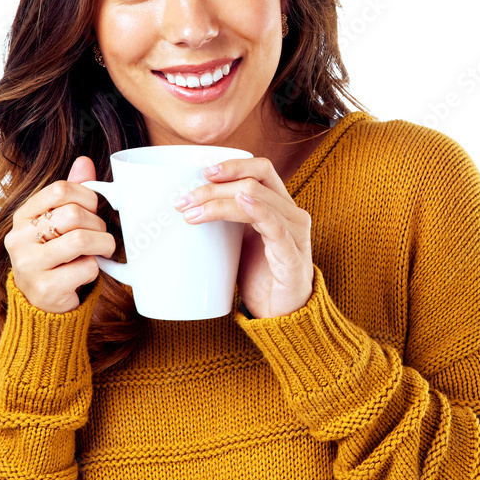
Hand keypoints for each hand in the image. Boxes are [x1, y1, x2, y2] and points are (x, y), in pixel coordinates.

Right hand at [3, 157, 115, 313]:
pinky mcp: (44, 288)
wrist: (41, 302)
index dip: (86, 196)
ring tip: (102, 249)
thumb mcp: (59, 222)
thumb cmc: (55, 256)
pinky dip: (95, 269)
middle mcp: (19, 238)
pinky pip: (84, 268)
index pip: (59, 190)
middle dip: (97, 224)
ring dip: (102, 244)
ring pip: (80, 240)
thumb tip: (84, 162)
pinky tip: (86, 271)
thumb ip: (71, 192)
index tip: (94, 209)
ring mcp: (28, 264)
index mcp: (23, 216)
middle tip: (100, 234)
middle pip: (72, 214)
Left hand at [173, 158, 313, 318]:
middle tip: (184, 200)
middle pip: (253, 182)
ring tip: (192, 213)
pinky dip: (258, 211)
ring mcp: (295, 233)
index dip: (233, 165)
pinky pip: (276, 227)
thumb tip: (184, 206)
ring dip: (220, 202)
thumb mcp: (239, 240)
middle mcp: (291, 213)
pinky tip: (242, 204)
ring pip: (258, 199)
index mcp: (279, 205)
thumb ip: (224, 219)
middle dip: (214, 187)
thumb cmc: (260, 275)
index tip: (202, 172)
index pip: (260, 169)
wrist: (280, 314)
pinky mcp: (292, 257)